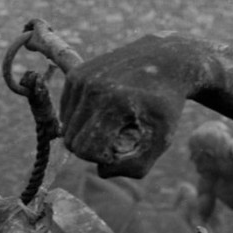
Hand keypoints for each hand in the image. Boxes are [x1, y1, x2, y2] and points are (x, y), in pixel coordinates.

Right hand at [59, 35, 202, 177]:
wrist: (167, 60)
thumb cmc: (166, 105)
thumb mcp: (161, 140)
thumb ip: (135, 166)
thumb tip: (101, 171)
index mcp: (115, 104)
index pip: (84, 149)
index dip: (100, 157)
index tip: (120, 149)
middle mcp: (94, 88)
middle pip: (71, 139)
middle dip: (91, 146)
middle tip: (115, 137)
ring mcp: (83, 78)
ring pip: (66, 126)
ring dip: (84, 131)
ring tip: (110, 124)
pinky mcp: (76, 74)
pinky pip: (65, 110)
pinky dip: (80, 117)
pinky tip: (101, 111)